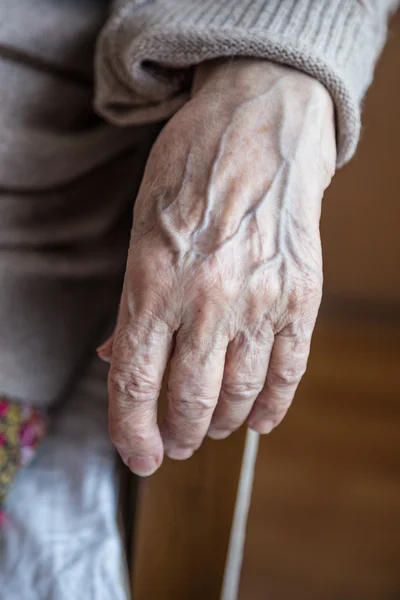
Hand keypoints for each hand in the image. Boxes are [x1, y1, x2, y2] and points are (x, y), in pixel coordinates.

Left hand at [99, 59, 335, 475]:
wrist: (260, 128)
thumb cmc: (191, 174)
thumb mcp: (140, 232)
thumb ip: (133, 306)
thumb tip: (117, 360)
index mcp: (153, 282)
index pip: (135, 382)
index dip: (132, 432)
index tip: (138, 456)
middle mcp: (206, 299)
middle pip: (189, 400)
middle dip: (177, 435)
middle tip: (174, 443)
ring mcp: (260, 299)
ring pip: (239, 395)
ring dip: (220, 424)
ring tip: (210, 428)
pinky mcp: (301, 296)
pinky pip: (289, 371)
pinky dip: (272, 405)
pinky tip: (258, 420)